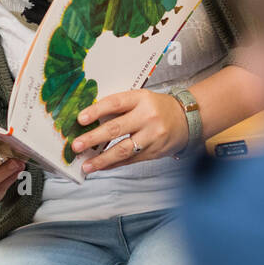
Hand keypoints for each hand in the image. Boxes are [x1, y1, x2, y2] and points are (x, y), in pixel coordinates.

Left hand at [70, 89, 188, 173]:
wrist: (187, 119)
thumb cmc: (158, 107)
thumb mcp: (141, 99)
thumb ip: (119, 107)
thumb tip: (90, 120)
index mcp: (141, 98)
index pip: (115, 103)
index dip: (96, 111)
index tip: (80, 119)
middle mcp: (148, 117)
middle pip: (116, 128)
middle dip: (93, 138)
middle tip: (76, 145)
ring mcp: (152, 136)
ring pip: (123, 150)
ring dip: (102, 159)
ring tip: (86, 165)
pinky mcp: (154, 151)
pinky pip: (130, 160)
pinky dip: (113, 164)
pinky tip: (101, 166)